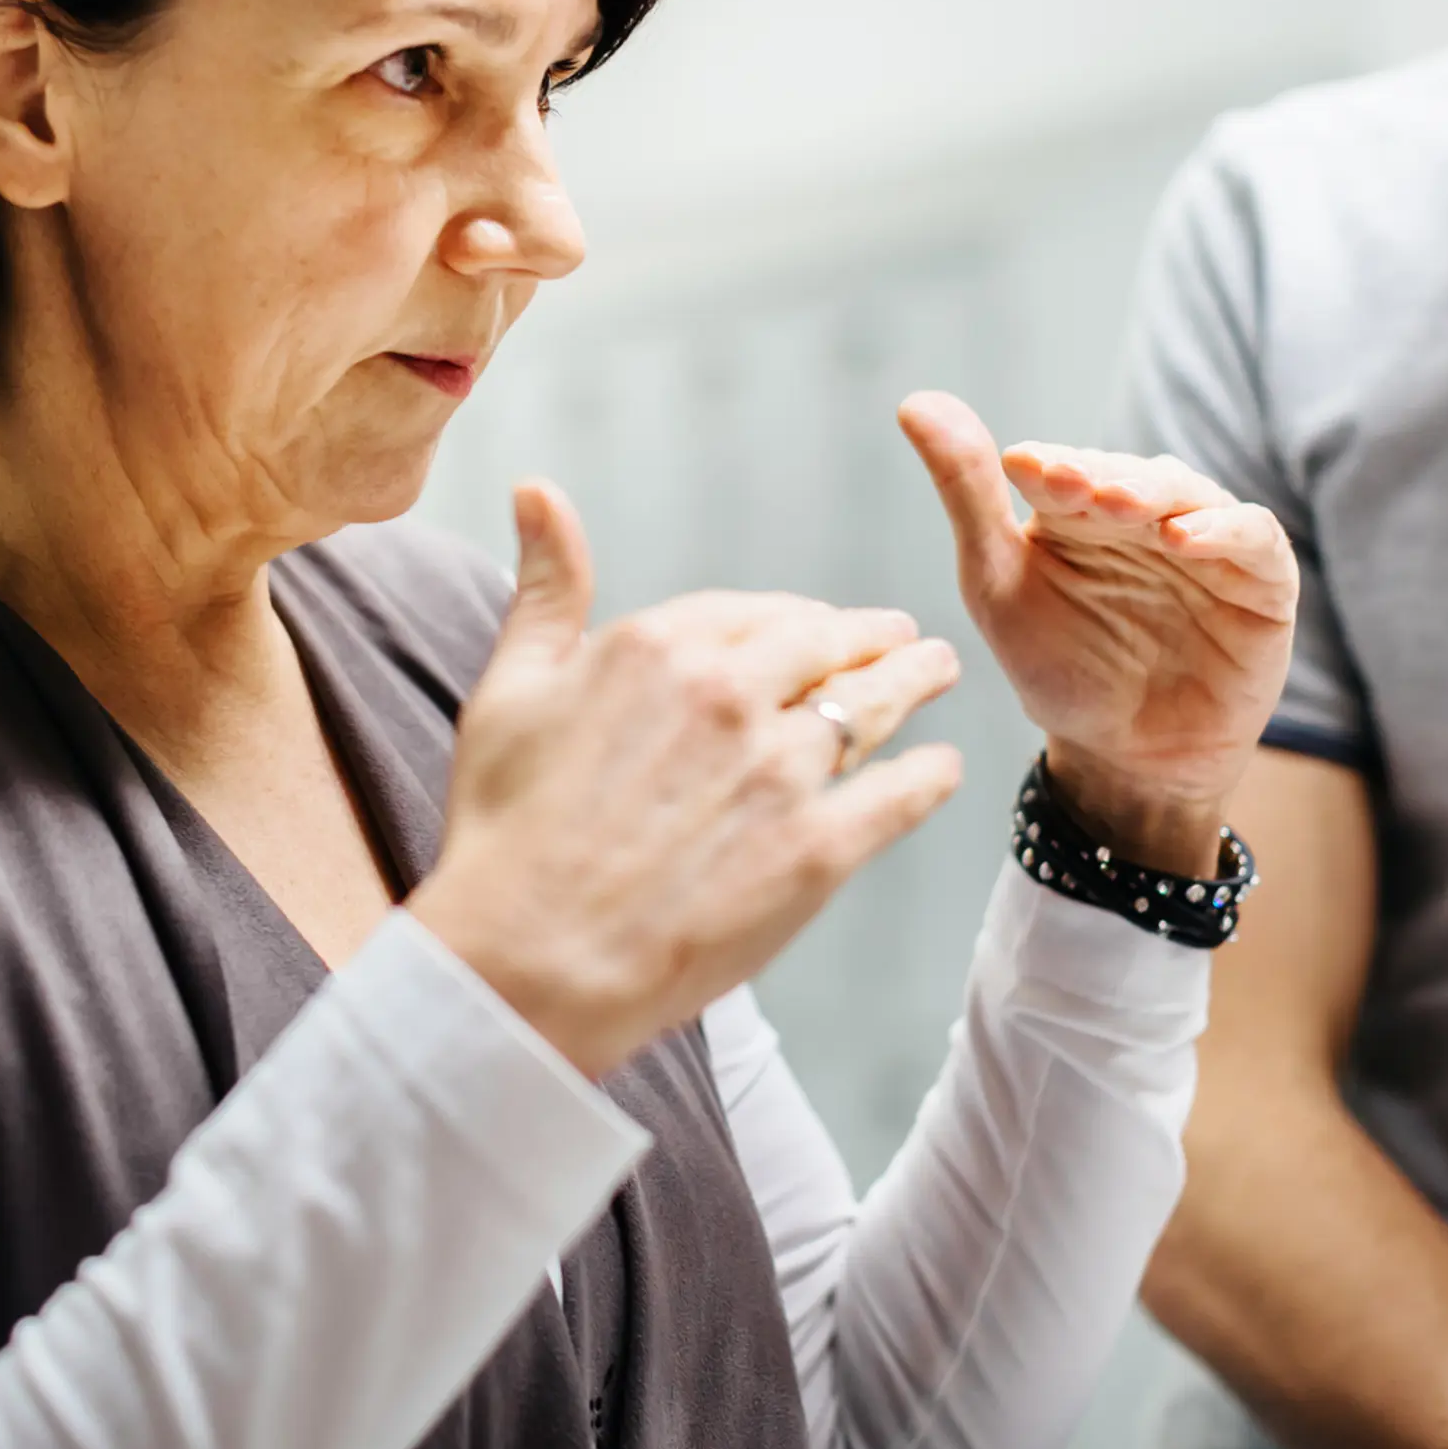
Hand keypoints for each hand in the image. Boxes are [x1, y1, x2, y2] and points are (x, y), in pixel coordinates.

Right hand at [411, 481, 963, 1078]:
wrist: (527, 959)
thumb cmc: (506, 827)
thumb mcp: (510, 688)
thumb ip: (547, 587)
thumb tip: (536, 489)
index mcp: (658, 646)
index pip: (754, 611)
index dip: (792, 618)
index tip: (815, 623)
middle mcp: (731, 693)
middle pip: (828, 647)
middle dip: (871, 638)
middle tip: (902, 640)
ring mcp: (781, 772)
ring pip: (872, 706)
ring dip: (914, 682)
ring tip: (938, 673)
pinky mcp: (818, 851)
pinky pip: (899, 795)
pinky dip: (928, 775)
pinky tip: (941, 768)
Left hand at [899, 391, 1296, 876]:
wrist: (1123, 755)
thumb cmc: (1058, 665)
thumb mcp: (996, 583)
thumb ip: (965, 497)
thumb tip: (915, 404)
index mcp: (1076, 507)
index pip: (1063, 468)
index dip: (1047, 465)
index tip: (1021, 468)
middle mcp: (1143, 512)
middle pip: (1126, 474)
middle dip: (1098, 476)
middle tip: (1068, 483)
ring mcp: (1206, 542)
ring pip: (1189, 493)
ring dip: (1153, 493)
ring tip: (1120, 504)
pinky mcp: (1261, 580)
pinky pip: (1255, 537)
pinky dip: (1224, 530)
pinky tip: (1184, 538)